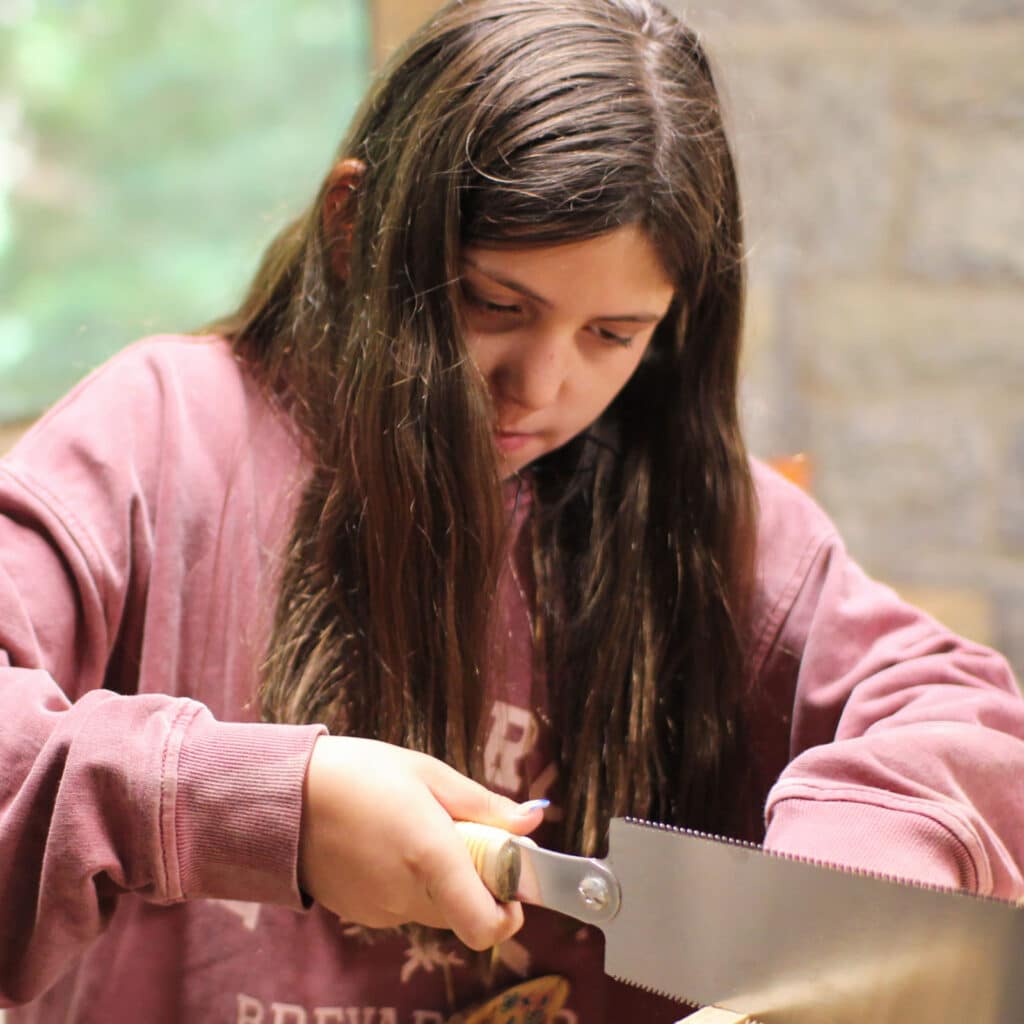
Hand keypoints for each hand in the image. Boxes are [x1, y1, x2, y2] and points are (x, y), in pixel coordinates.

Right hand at [298, 735, 544, 949]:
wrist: (279, 795)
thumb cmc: (358, 772)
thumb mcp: (427, 773)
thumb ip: (483, 804)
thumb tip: (533, 820)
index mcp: (431, 858)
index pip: (488, 926)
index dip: (511, 909)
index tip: (509, 872)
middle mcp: (408, 895)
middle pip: (467, 910)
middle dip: (477, 878)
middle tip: (459, 829)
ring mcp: (381, 910)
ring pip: (436, 907)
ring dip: (442, 878)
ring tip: (414, 827)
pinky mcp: (360, 913)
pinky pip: (404, 904)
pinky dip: (410, 881)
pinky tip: (386, 841)